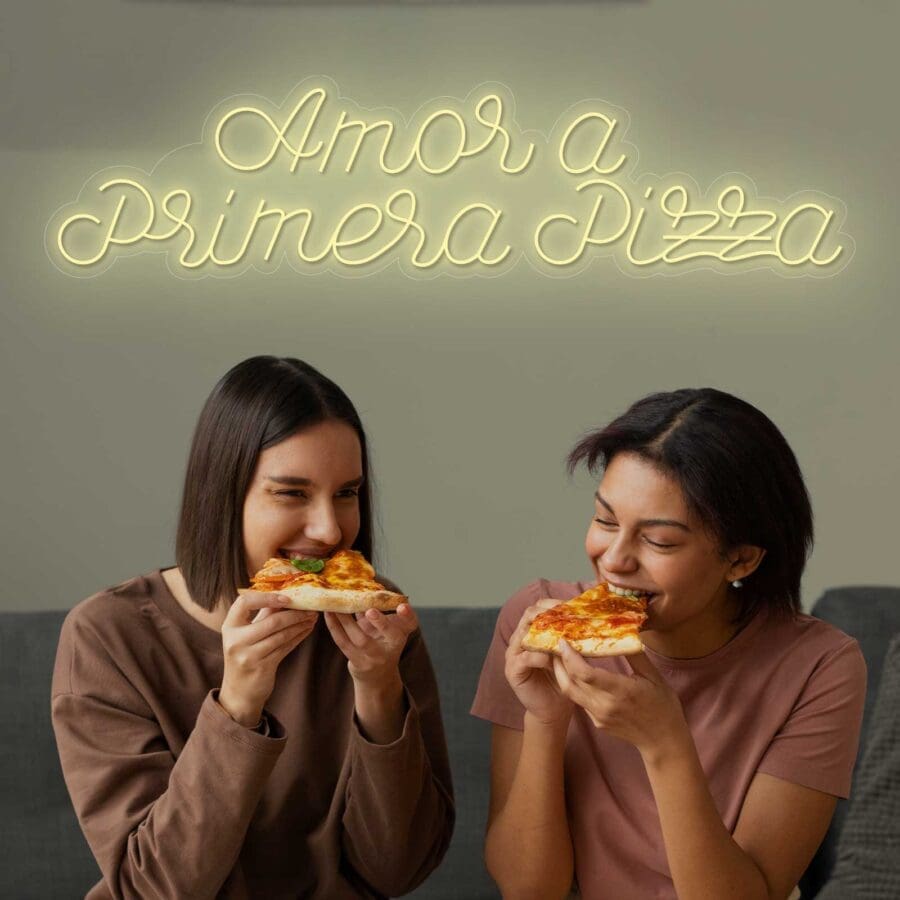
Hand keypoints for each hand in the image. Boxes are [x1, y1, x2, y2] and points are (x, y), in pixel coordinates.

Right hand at [219, 593, 317, 726]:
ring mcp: (248, 656)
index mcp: (229, 626)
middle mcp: (236, 640)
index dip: (266, 597)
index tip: (286, 597)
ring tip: (312, 617)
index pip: (244, 602)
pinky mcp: (262, 667)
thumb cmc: (245, 655)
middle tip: (310, 608)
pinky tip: (307, 630)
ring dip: (300, 624)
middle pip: (271, 621)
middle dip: (295, 613)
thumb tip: (285, 595)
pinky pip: (285, 647)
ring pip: (282, 635)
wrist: (239, 692)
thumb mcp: (246, 633)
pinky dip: (298, 637)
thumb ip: (262, 614)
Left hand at [323, 603, 418, 688]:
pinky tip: (328, 613)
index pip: (410, 623)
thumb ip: (382, 609)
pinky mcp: (357, 662)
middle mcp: (392, 647)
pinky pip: (343, 642)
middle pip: (390, 635)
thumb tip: (365, 585)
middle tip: (370, 610)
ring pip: (360, 639)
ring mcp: (375, 657)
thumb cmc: (384, 641)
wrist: (378, 674)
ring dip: (346, 620)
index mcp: (402, 632)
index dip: (407, 614)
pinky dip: (334, 626)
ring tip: (336, 604)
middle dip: (380, 622)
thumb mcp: (389, 626)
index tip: (403, 605)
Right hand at [504, 601, 574, 726]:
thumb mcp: (567, 655)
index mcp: (532, 632)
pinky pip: (525, 658)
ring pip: (524, 634)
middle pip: (528, 616)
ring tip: (559, 636)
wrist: (553, 709)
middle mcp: (520, 639)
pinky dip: (539, 656)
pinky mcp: (512, 670)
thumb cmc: (562, 680)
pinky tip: (550, 659)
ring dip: (543, 634)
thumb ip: (569, 639)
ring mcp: (513, 654)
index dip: (551, 604)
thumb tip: (585, 622)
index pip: (537, 609)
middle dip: (546, 613)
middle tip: (563, 614)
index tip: (569, 604)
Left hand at [552, 643, 689, 761]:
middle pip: (571, 682)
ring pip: (570, 692)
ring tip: (559, 654)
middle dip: (560, 661)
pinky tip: (573, 671)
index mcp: (621, 691)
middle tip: (556, 642)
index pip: (586, 674)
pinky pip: (579, 700)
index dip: (570, 657)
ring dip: (561, 672)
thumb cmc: (663, 705)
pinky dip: (572, 683)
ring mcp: (599, 716)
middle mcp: (605, 706)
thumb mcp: (654, 676)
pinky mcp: (596, 722)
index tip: (564, 641)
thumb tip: (623, 629)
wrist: (663, 741)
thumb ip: (635, 654)